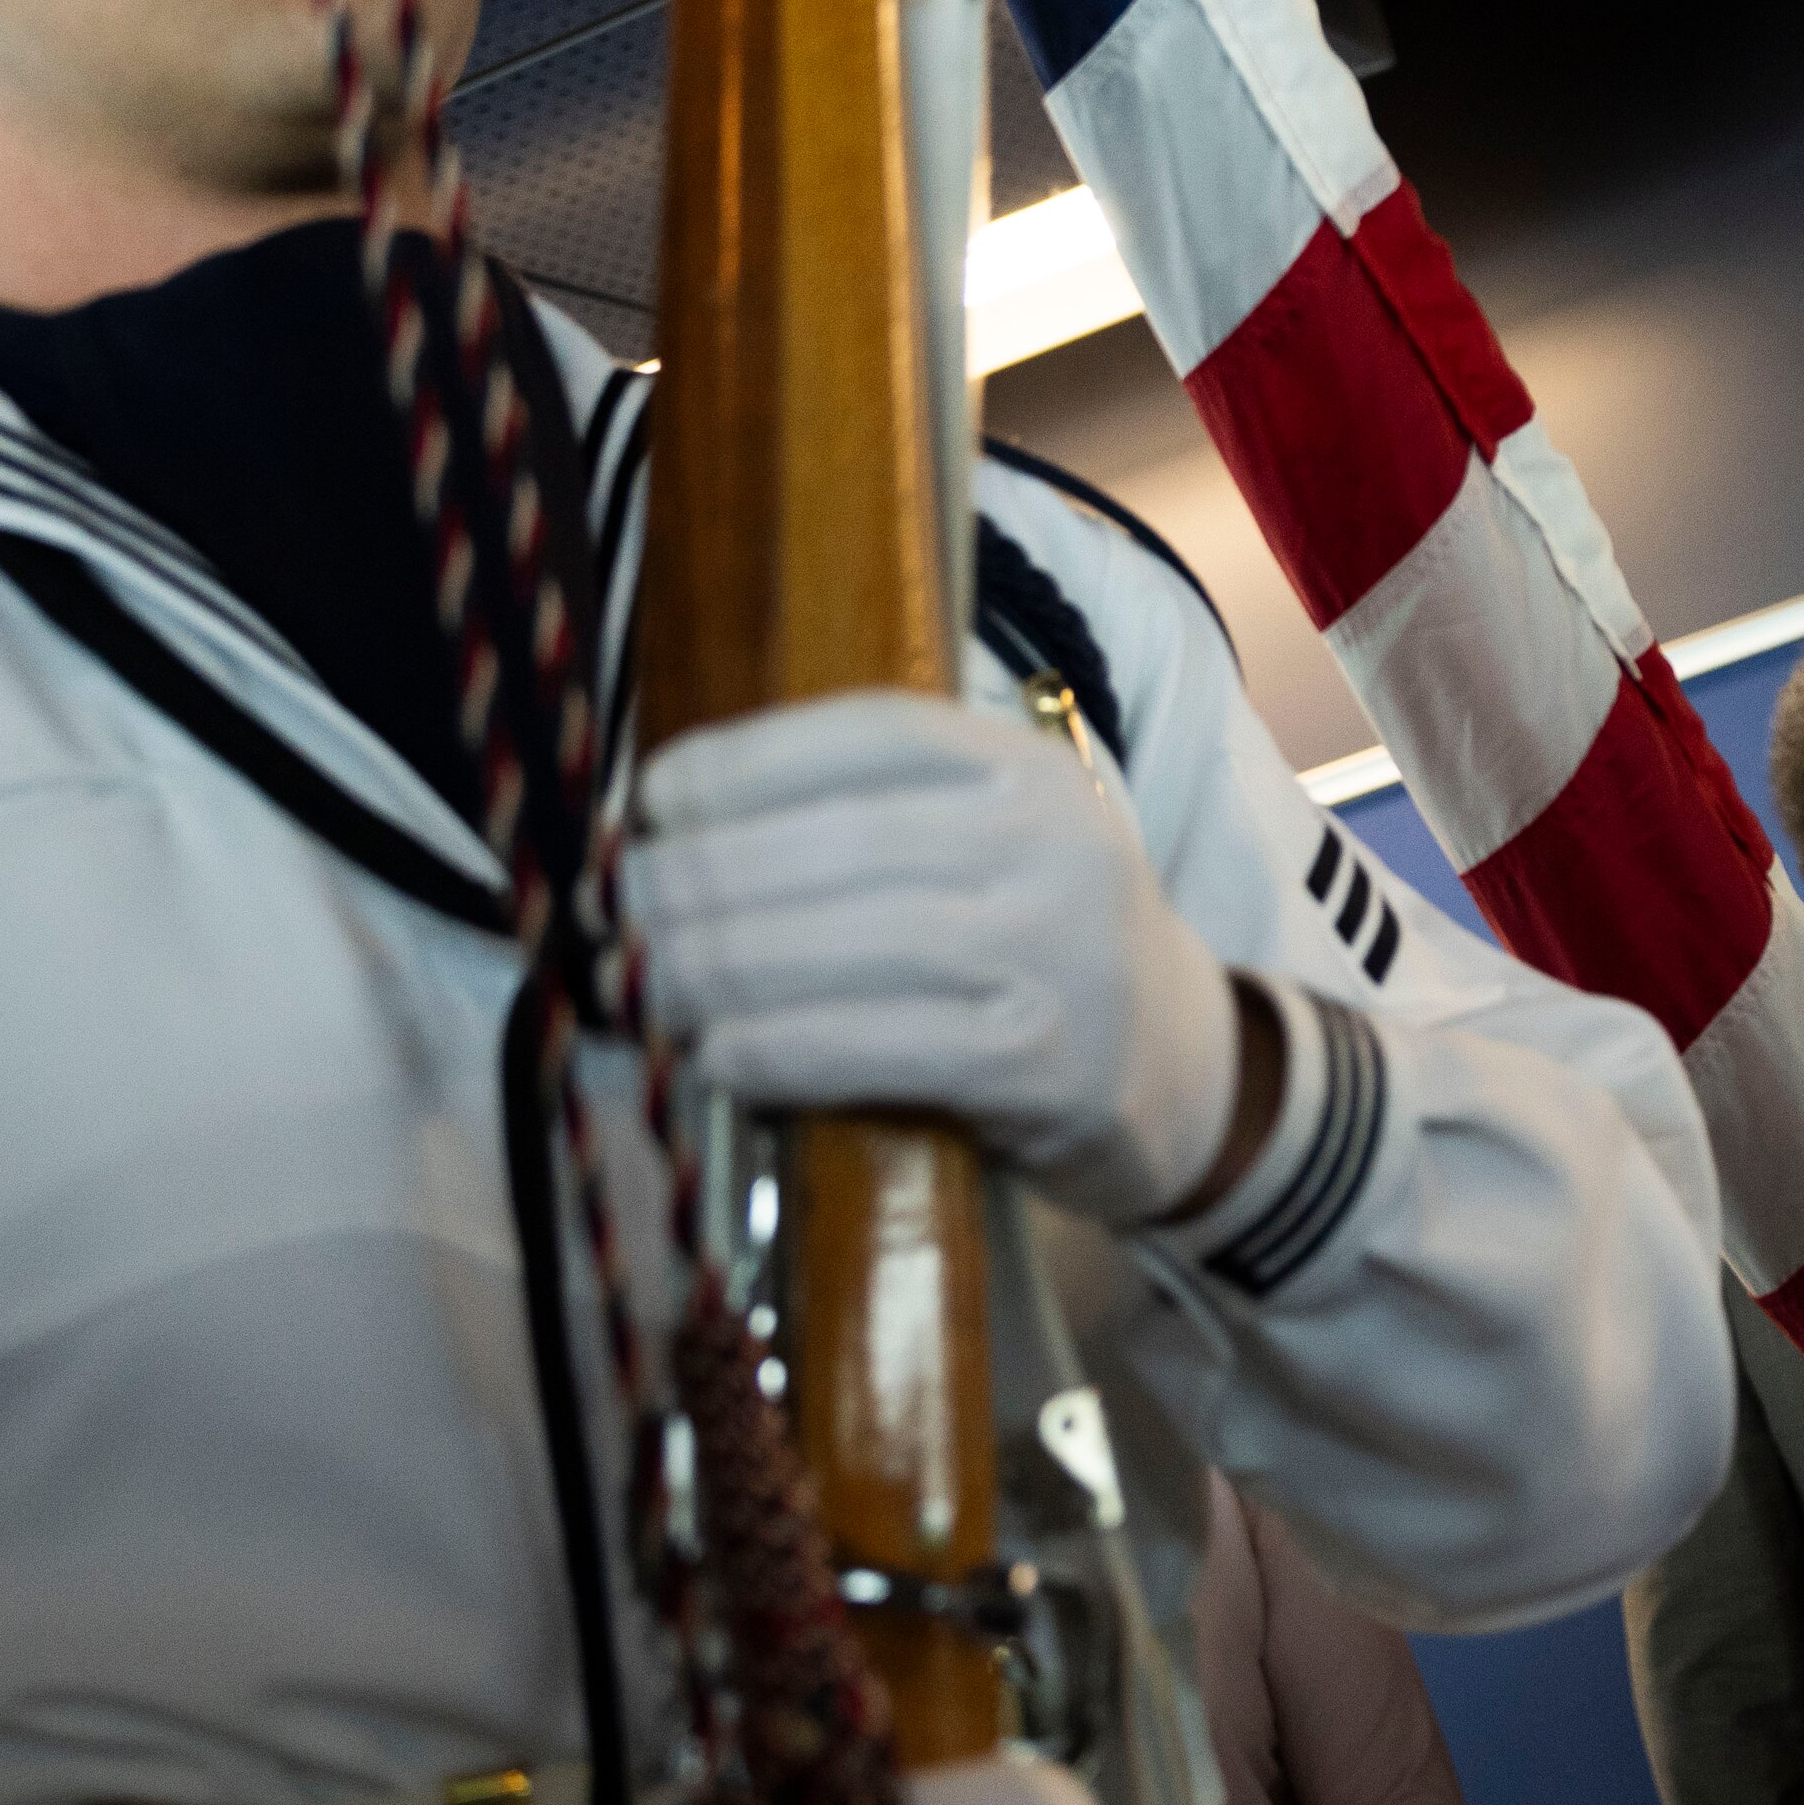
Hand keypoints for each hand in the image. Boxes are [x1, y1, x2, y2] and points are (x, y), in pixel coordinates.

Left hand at [625, 693, 1248, 1224]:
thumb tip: (672, 825)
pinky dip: (779, 1050)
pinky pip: (876, 1046)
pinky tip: (718, 1056)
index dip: (741, 762)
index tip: (649, 800)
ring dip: (716, 966)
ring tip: (645, 982)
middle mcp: (1052, 845)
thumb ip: (873, 819)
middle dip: (701, 877)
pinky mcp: (1041, 1064)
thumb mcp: (994, 846)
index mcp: (1029, 768)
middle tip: (619, 908)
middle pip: (836, 842)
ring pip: (845, 943)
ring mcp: (1054, 955)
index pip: (866, 735)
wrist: (1184, 1069)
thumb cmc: (1042, 948)